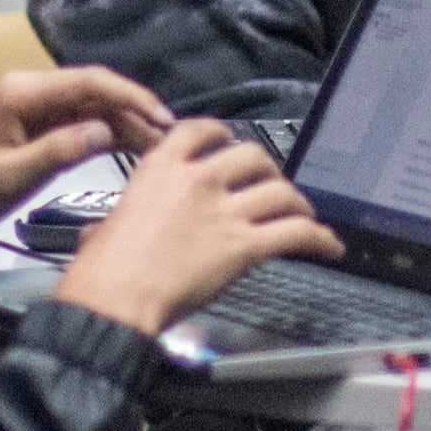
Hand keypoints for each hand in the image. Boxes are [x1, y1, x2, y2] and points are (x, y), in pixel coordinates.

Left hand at [0, 68, 178, 265]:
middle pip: (96, 90)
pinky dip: (108, 134)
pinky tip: (134, 147)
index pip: (89, 82)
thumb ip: (57, 151)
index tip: (162, 119)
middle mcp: (31, 92)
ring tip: (159, 146)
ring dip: (125, 123)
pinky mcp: (37, 129)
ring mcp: (35, 109)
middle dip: (135, 110)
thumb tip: (106, 130)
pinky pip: (81, 123)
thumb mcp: (8, 176)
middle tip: (170, 137)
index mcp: (21, 93)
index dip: (131, 96)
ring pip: (93, 107)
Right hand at [54, 118, 342, 334]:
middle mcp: (199, 181)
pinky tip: (329, 245)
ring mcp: (225, 212)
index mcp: (162, 168)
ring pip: (281, 192)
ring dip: (298, 203)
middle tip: (270, 184)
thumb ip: (121, 217)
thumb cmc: (102, 271)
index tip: (230, 143)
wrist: (112, 300)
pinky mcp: (244, 246)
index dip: (223, 135)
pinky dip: (320, 238)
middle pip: (253, 156)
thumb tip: (106, 231)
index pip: (204, 130)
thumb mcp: (105, 223)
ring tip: (305, 213)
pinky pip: (296, 233)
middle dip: (268, 170)